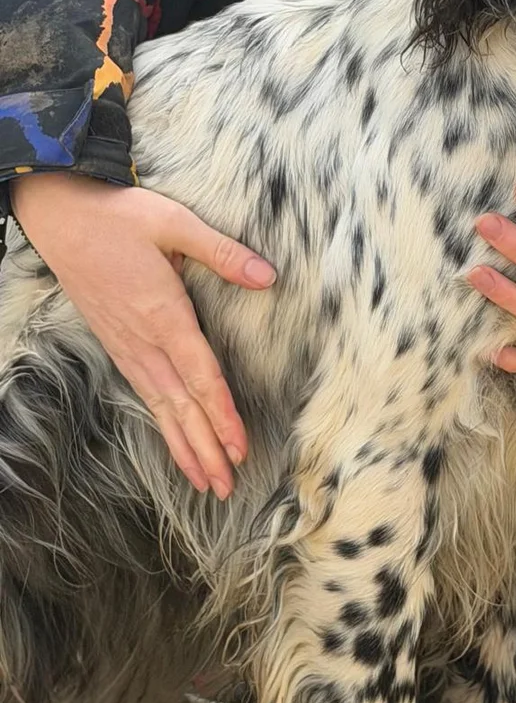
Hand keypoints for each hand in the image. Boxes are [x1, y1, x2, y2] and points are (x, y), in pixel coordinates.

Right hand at [10, 172, 276, 496]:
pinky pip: (144, 394)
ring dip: (185, 446)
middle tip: (228, 486)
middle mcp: (143, 340)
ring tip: (207, 482)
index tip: (239, 447)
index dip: (221, 414)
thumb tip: (268, 275)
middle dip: (205, 448)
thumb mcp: (175, 222)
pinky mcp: (117, 345)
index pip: (200, 375)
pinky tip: (175, 442)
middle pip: (181, 405)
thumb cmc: (119, 216)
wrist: (61, 216)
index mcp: (162, 314)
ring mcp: (126, 346)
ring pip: (161, 407)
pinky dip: (162, 425)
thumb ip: (222, 253)